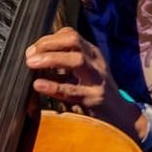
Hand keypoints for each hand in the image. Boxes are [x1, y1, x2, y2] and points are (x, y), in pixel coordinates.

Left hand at [25, 27, 146, 142]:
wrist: (121, 117)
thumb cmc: (95, 92)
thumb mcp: (85, 73)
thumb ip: (64, 63)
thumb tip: (34, 57)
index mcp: (92, 53)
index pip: (70, 35)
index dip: (49, 39)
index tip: (33, 49)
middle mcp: (96, 62)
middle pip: (74, 41)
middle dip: (49, 44)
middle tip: (29, 55)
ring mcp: (97, 80)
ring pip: (76, 61)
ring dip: (51, 59)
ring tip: (31, 64)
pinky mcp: (95, 99)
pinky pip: (73, 91)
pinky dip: (54, 87)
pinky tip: (39, 85)